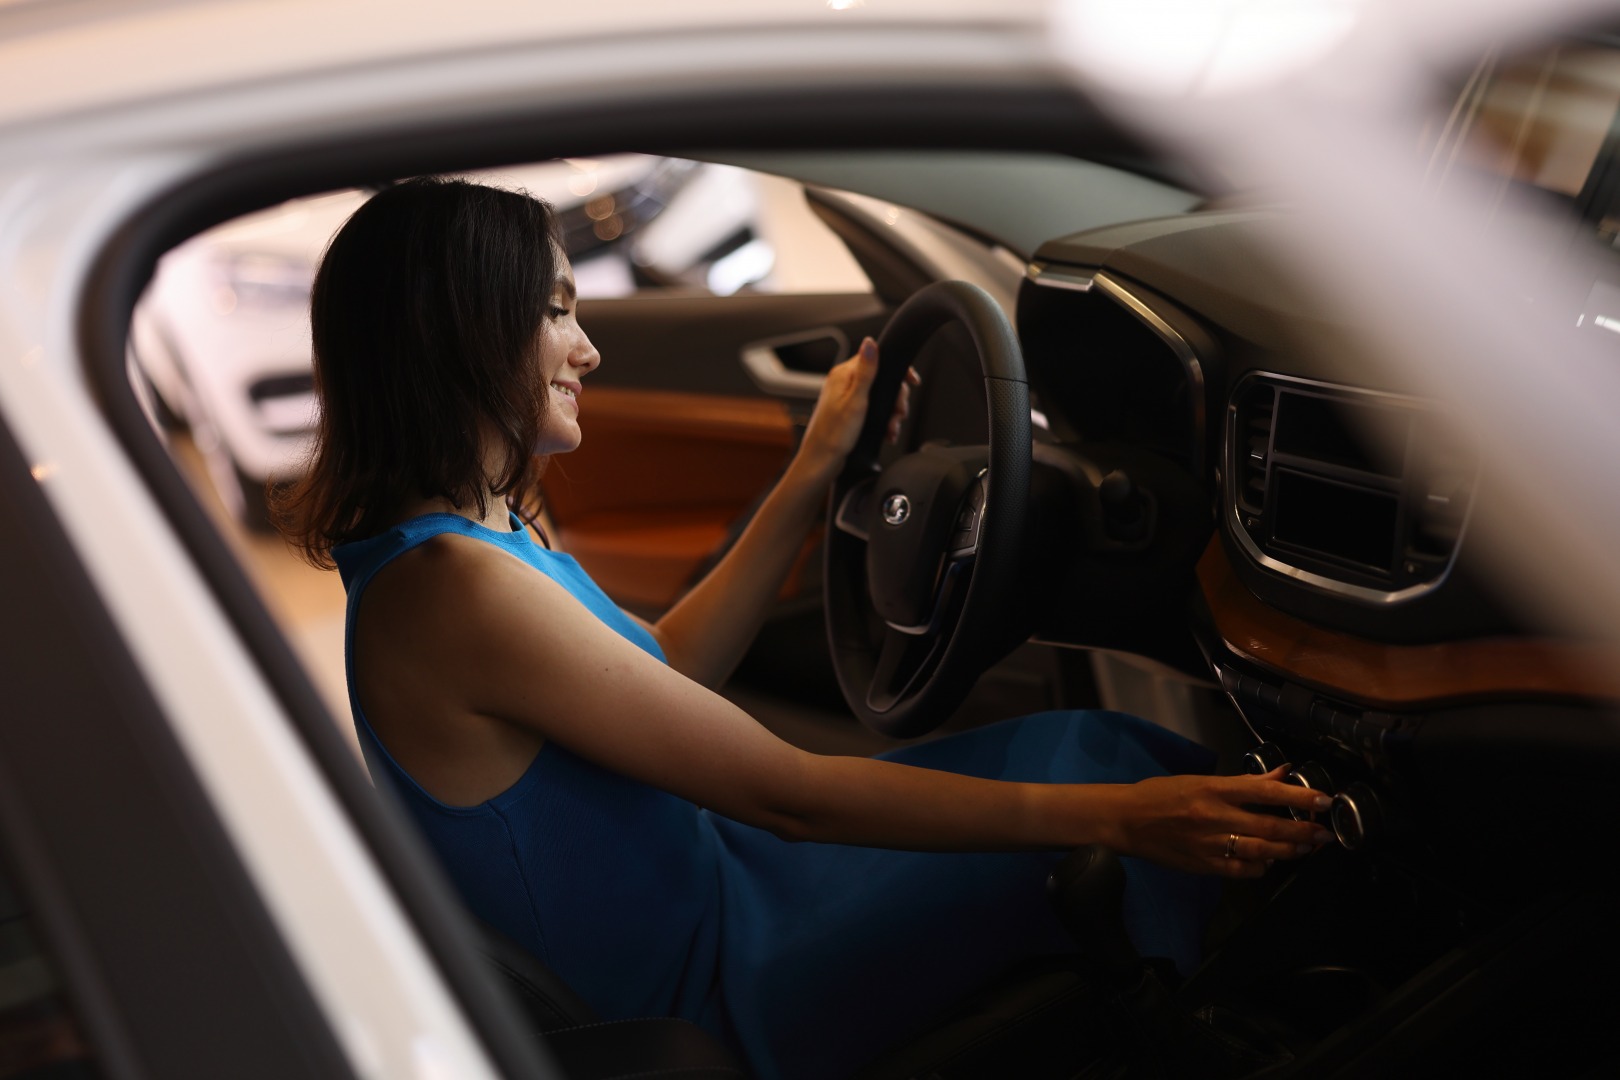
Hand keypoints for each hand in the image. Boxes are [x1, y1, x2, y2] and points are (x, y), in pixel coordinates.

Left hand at [796, 337, 920, 476]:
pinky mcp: (849, 413)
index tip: (910, 382)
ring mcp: (845, 398)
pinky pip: (872, 410)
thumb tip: (870, 343)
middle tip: (899, 413)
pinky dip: (882, 420)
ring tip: (892, 428)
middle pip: (881, 379)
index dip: (896, 370)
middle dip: (895, 398)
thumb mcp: (856, 401)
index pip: (876, 358)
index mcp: (843, 375)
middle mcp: (843, 383)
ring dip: (891, 413)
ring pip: (879, 397)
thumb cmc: (834, 436)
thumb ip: (866, 372)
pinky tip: (886, 432)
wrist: (821, 462)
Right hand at [1102, 768, 1332, 877]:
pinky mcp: (1205, 865)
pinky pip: (1243, 870)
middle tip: (1324, 833)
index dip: (1298, 797)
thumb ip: (1243, 782)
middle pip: (1270, 827)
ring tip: (1305, 847)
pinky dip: (1261, 867)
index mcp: (1214, 790)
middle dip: (1303, 831)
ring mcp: (1210, 844)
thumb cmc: (1163, 794)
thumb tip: (1281, 775)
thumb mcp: (1202, 781)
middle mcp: (1215, 817)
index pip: (1265, 792)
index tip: (1323, 801)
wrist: (1127, 820)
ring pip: (1261, 852)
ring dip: (1289, 851)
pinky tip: (1268, 862)